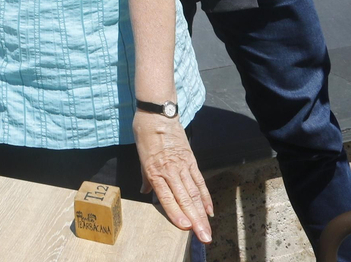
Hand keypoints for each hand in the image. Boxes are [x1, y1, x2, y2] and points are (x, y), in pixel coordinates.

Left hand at [134, 111, 212, 244]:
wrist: (158, 113)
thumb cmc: (145, 134)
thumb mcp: (140, 156)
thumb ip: (145, 176)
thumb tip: (146, 191)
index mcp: (155, 171)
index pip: (167, 197)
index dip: (176, 213)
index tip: (185, 228)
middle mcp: (170, 170)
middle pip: (184, 199)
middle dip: (195, 220)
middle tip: (203, 237)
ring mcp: (183, 165)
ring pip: (194, 193)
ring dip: (202, 213)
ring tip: (208, 229)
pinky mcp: (191, 160)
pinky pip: (199, 181)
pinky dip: (205, 196)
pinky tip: (209, 210)